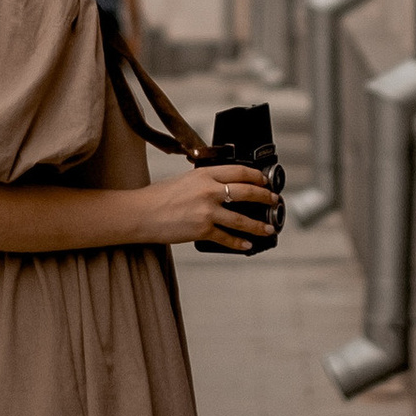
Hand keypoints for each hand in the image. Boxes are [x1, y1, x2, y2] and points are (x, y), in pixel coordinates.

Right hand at [143, 162, 276, 251]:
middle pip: (247, 192)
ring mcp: (207, 211)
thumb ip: (205, 181)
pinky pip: (227, 238)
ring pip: (242, 219)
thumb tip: (224, 187)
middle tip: (274, 200)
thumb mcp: (185, 179)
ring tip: (269, 228)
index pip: (239, 171)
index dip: (256, 176)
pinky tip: (247, 245)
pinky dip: (239, 243)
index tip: (265, 180)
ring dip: (258, 225)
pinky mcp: (202, 230)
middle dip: (265, 197)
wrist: (141, 213)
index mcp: (204, 174)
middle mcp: (209, 190)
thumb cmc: (159, 196)